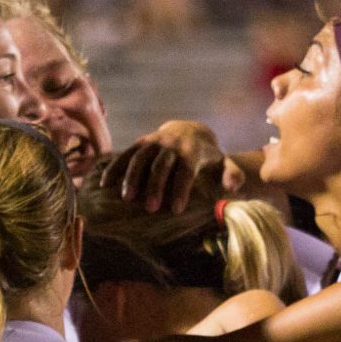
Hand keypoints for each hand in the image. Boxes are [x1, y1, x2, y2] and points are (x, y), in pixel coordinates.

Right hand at [100, 119, 224, 211]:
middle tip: (151, 209)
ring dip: (133, 177)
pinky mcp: (141, 142)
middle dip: (156, 186)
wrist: (190, 132)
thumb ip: (232, 175)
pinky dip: (116, 167)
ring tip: (127, 199)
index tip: (176, 210)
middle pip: (161, 165)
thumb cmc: (207, 156)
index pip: (186, 171)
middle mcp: (171, 144)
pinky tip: (106, 184)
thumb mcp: (224, 163)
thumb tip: (234, 188)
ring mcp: (154, 141)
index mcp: (192, 151)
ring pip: (141, 158)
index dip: (181, 189)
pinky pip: (126, 154)